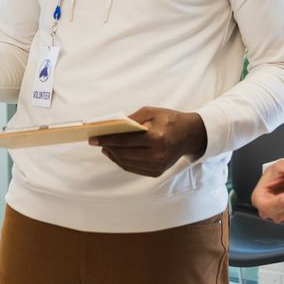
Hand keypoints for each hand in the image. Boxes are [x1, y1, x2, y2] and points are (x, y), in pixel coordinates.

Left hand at [90, 107, 206, 176]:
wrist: (190, 134)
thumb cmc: (169, 119)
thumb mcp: (151, 112)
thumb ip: (131, 118)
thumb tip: (111, 126)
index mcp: (156, 137)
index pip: (125, 140)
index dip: (107, 140)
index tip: (93, 138)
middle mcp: (157, 154)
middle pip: (124, 153)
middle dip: (108, 147)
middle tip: (97, 142)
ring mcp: (157, 165)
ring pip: (127, 163)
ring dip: (113, 156)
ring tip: (105, 148)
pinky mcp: (157, 172)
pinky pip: (134, 168)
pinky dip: (122, 162)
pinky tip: (116, 154)